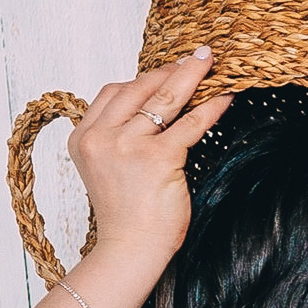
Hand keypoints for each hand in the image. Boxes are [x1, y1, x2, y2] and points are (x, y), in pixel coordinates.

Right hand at [66, 51, 233, 263]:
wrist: (130, 248)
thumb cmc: (127, 213)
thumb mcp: (110, 167)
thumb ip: (121, 137)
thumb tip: (157, 107)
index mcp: (83, 138)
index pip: (112, 93)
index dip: (143, 77)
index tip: (167, 69)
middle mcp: (100, 138)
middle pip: (137, 88)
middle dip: (169, 70)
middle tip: (196, 59)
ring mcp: (126, 146)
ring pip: (163, 99)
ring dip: (190, 77)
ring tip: (210, 64)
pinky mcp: (157, 158)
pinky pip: (189, 123)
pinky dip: (209, 107)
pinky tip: (224, 97)